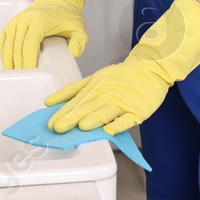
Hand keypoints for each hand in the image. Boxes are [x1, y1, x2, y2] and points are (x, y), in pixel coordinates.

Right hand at [0, 0, 92, 69]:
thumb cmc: (67, 15)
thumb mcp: (79, 28)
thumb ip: (80, 42)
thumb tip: (73, 54)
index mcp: (40, 20)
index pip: (30, 43)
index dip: (28, 60)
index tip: (31, 72)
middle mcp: (26, 19)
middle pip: (17, 47)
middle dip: (19, 65)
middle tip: (23, 79)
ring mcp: (17, 21)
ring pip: (8, 44)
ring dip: (9, 61)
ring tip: (13, 75)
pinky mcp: (12, 23)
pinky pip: (3, 40)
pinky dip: (4, 53)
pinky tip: (8, 63)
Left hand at [45, 0, 199, 134]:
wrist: (150, 69)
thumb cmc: (121, 77)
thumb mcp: (92, 79)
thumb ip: (71, 91)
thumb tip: (49, 102)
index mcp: (95, 88)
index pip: (76, 102)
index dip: (63, 113)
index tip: (50, 124)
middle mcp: (106, 95)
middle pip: (88, 107)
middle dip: (72, 118)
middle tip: (59, 128)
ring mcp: (122, 103)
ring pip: (106, 112)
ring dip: (94, 119)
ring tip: (82, 127)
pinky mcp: (137, 110)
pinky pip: (126, 119)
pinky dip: (118, 125)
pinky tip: (109, 130)